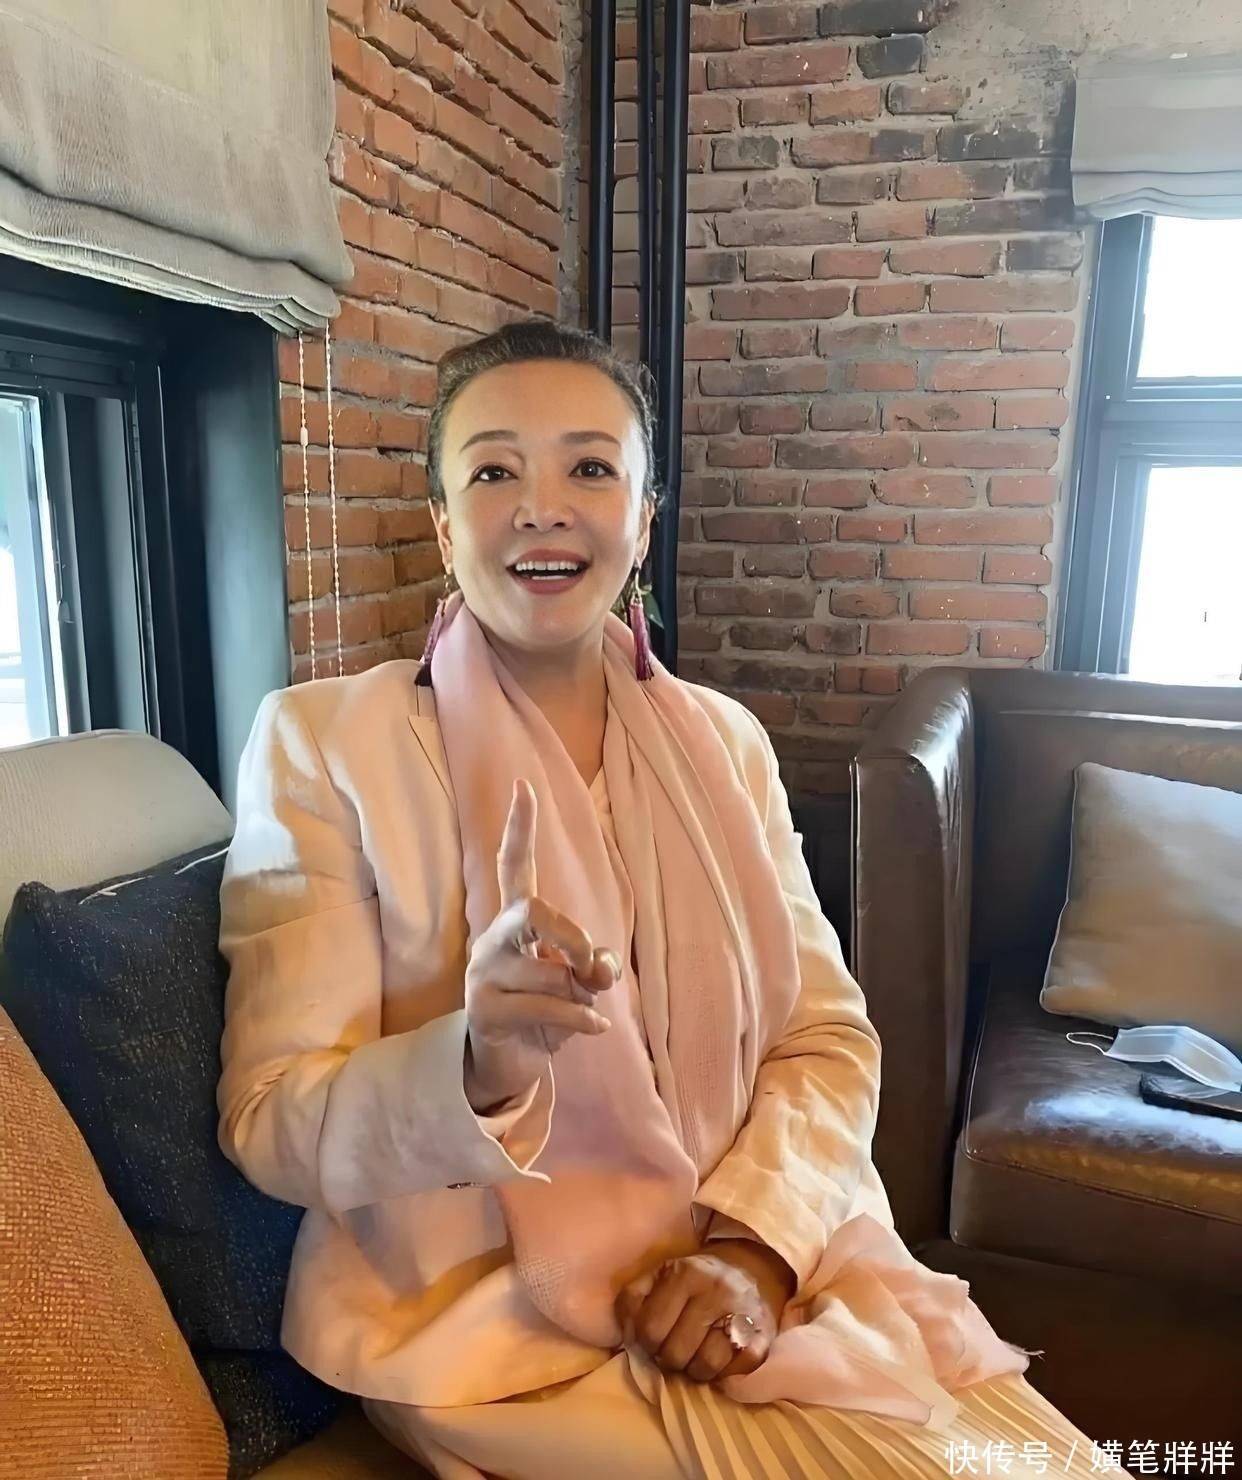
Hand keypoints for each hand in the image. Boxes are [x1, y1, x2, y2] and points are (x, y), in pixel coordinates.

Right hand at [464, 778, 620, 1112]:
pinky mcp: (485, 1009)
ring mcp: (483, 974)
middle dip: (572, 936)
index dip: (519, 828)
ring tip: (584, 1010)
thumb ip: (593, 967)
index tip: (524, 785)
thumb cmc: (545, 1012)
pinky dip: (582, 1018)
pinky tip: (595, 1027)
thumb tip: (599, 970)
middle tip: (591, 962)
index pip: (513, 866)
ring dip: (581, 996)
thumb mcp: (578, 985)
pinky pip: (548, 1006)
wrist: (508, 1063)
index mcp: (514, 923)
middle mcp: (492, 939)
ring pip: (550, 973)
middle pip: (530, 911)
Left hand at [615, 1240, 794, 1383]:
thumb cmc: (696, 1279)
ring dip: (695, 1371)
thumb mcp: (659, 1275)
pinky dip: (723, 1374)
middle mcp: (716, 1290)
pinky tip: (719, 1360)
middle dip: (669, 1359)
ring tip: (695, 1359)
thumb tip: (624, 1336)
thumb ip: (633, 1299)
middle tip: (675, 1352)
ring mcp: (742, 1313)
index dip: (645, 1343)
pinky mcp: (762, 1338)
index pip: (650, 1329)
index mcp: (684, 1273)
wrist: (751, 1269)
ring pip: (706, 1365)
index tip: (653, 1341)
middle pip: (676, 1353)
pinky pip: (734, 1373)